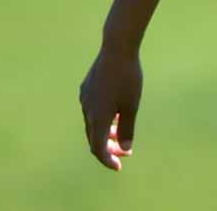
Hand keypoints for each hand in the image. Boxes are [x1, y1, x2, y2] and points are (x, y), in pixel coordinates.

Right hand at [78, 45, 142, 170]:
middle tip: (125, 153)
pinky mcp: (86, 89)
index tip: (118, 166)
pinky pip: (92, 111)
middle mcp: (87, 110)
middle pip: (94, 138)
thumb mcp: (132, 105)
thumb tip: (125, 148)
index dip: (107, 160)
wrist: (116, 49)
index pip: (97, 148)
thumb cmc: (128, 78)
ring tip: (122, 136)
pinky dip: (102, 120)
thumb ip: (128, 128)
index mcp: (98, 118)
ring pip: (92, 124)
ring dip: (106, 133)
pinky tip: (114, 115)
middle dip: (108, 148)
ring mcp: (85, 99)